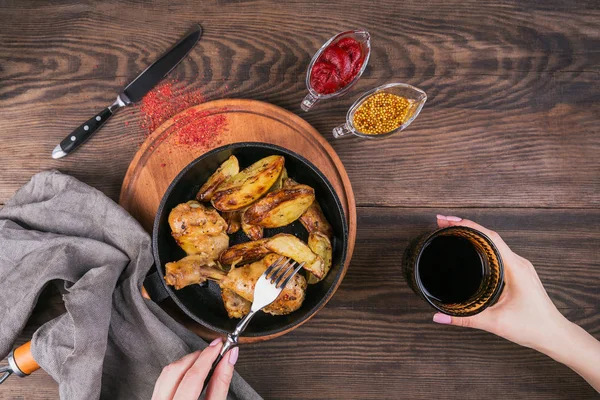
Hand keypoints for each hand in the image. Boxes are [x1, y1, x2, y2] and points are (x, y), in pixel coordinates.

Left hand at [152, 338, 237, 399]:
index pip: (193, 377)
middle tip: (214, 349)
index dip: (208, 357)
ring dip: (187, 361)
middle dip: (197, 356)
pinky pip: (162, 379)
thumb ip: (221, 383)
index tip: (220, 345)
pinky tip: (190, 370)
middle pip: (176, 370)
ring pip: (167, 372)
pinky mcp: (155, 398)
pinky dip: (178, 370)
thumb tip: (229, 357)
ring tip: (204, 359)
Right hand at [432, 215, 566, 350]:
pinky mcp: (519, 273)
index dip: (466, 226)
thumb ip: (465, 318)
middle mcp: (519, 263)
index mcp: (515, 268)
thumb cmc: (533, 327)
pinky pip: (498, 252)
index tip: (447, 221)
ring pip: (494, 243)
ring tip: (454, 232)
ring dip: (474, 235)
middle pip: (489, 235)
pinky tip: (472, 249)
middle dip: (465, 227)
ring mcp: (520, 267)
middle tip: (443, 224)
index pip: (489, 237)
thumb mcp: (495, 323)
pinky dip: (482, 246)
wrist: (555, 335)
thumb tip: (440, 316)